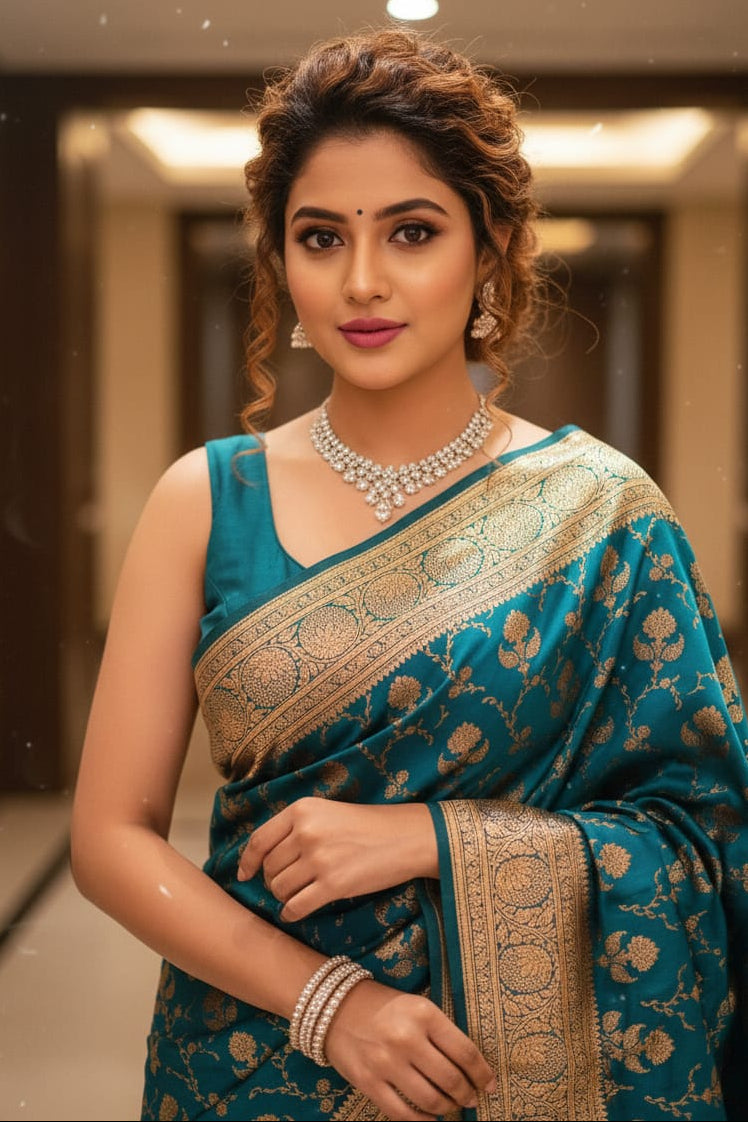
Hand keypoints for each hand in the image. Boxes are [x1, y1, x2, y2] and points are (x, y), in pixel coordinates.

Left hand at [237, 798, 437, 920]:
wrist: (406, 837)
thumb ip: (297, 828)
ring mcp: (319, 858)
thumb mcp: (328, 813)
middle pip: (270, 867)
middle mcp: (306, 831)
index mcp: (302, 810)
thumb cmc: (368, 826)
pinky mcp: (333, 884)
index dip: (248, 861)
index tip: (244, 874)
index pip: (259, 840)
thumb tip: (264, 859)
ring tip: (299, 894)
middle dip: (274, 880)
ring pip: (280, 888)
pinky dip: (292, 912)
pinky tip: (297, 910)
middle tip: (289, 883)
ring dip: (285, 896)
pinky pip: (296, 906)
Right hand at [324, 979, 496, 1121]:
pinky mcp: (369, 1083)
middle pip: (451, 1079)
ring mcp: (387, 1063)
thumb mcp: (416, 1006)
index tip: (490, 1084)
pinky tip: (431, 1120)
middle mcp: (407, 1039)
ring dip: (448, 1108)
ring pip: (431, 1100)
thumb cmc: (383, 1006)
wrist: (334, 1007)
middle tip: (472, 1099)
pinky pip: (403, 1114)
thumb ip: (440, 1033)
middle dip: (468, 1094)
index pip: (465, 1051)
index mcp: (424, 1014)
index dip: (483, 1073)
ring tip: (452, 1106)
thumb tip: (469, 1067)